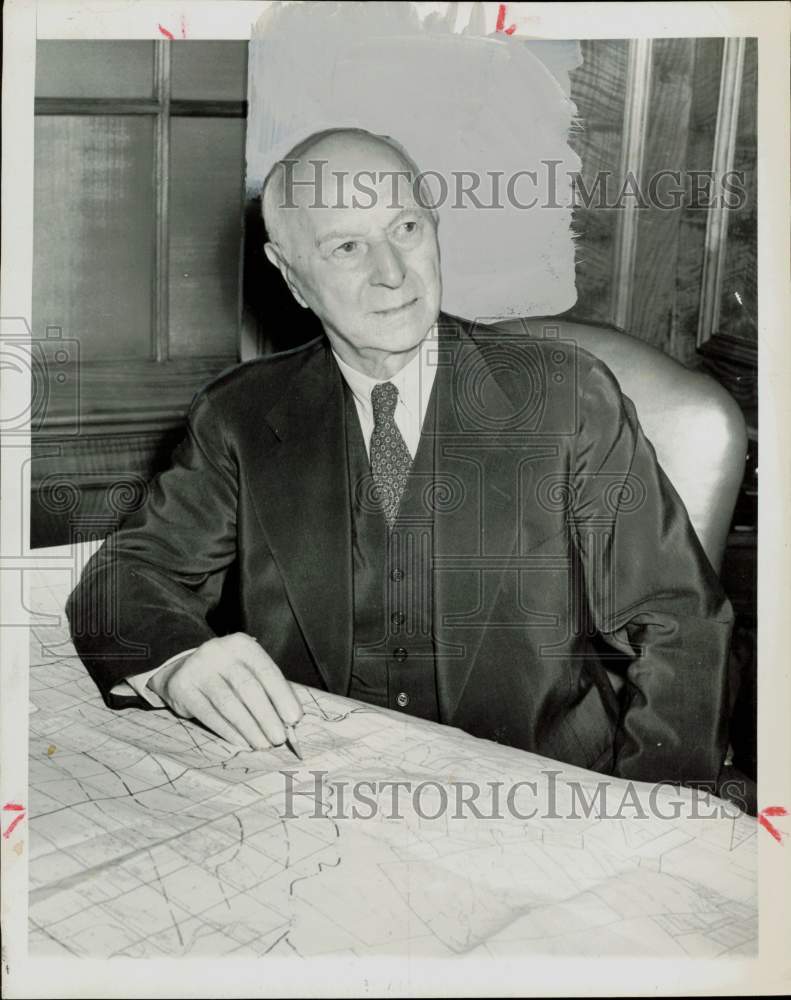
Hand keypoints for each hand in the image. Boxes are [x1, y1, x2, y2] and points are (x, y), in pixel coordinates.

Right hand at [147, 632, 302, 749]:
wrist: (184, 668)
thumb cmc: (228, 674)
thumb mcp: (248, 670)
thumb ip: (269, 690)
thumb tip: (291, 720)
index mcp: (241, 644)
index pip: (267, 671)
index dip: (282, 696)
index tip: (294, 719)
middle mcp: (218, 652)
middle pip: (248, 688)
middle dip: (267, 717)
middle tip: (279, 739)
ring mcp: (197, 669)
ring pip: (229, 704)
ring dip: (249, 728)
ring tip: (263, 744)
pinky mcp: (182, 688)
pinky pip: (209, 715)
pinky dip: (229, 732)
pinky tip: (242, 742)